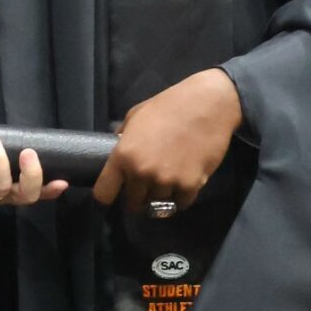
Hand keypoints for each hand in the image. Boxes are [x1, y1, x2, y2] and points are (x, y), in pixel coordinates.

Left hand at [93, 68, 242, 212]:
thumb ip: (123, 136)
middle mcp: (141, 172)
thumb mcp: (136, 115)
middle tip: (145, 187)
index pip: (104, 193)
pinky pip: (181, 203)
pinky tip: (183, 183)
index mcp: (123, 155)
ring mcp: (166, 181)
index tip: (115, 193)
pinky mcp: (190, 186)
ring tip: (167, 181)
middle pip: (133, 204)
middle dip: (138, 197)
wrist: (205, 105)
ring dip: (161, 197)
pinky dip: (181, 197)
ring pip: (158, 205)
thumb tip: (115, 149)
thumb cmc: (167, 105)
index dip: (108, 196)